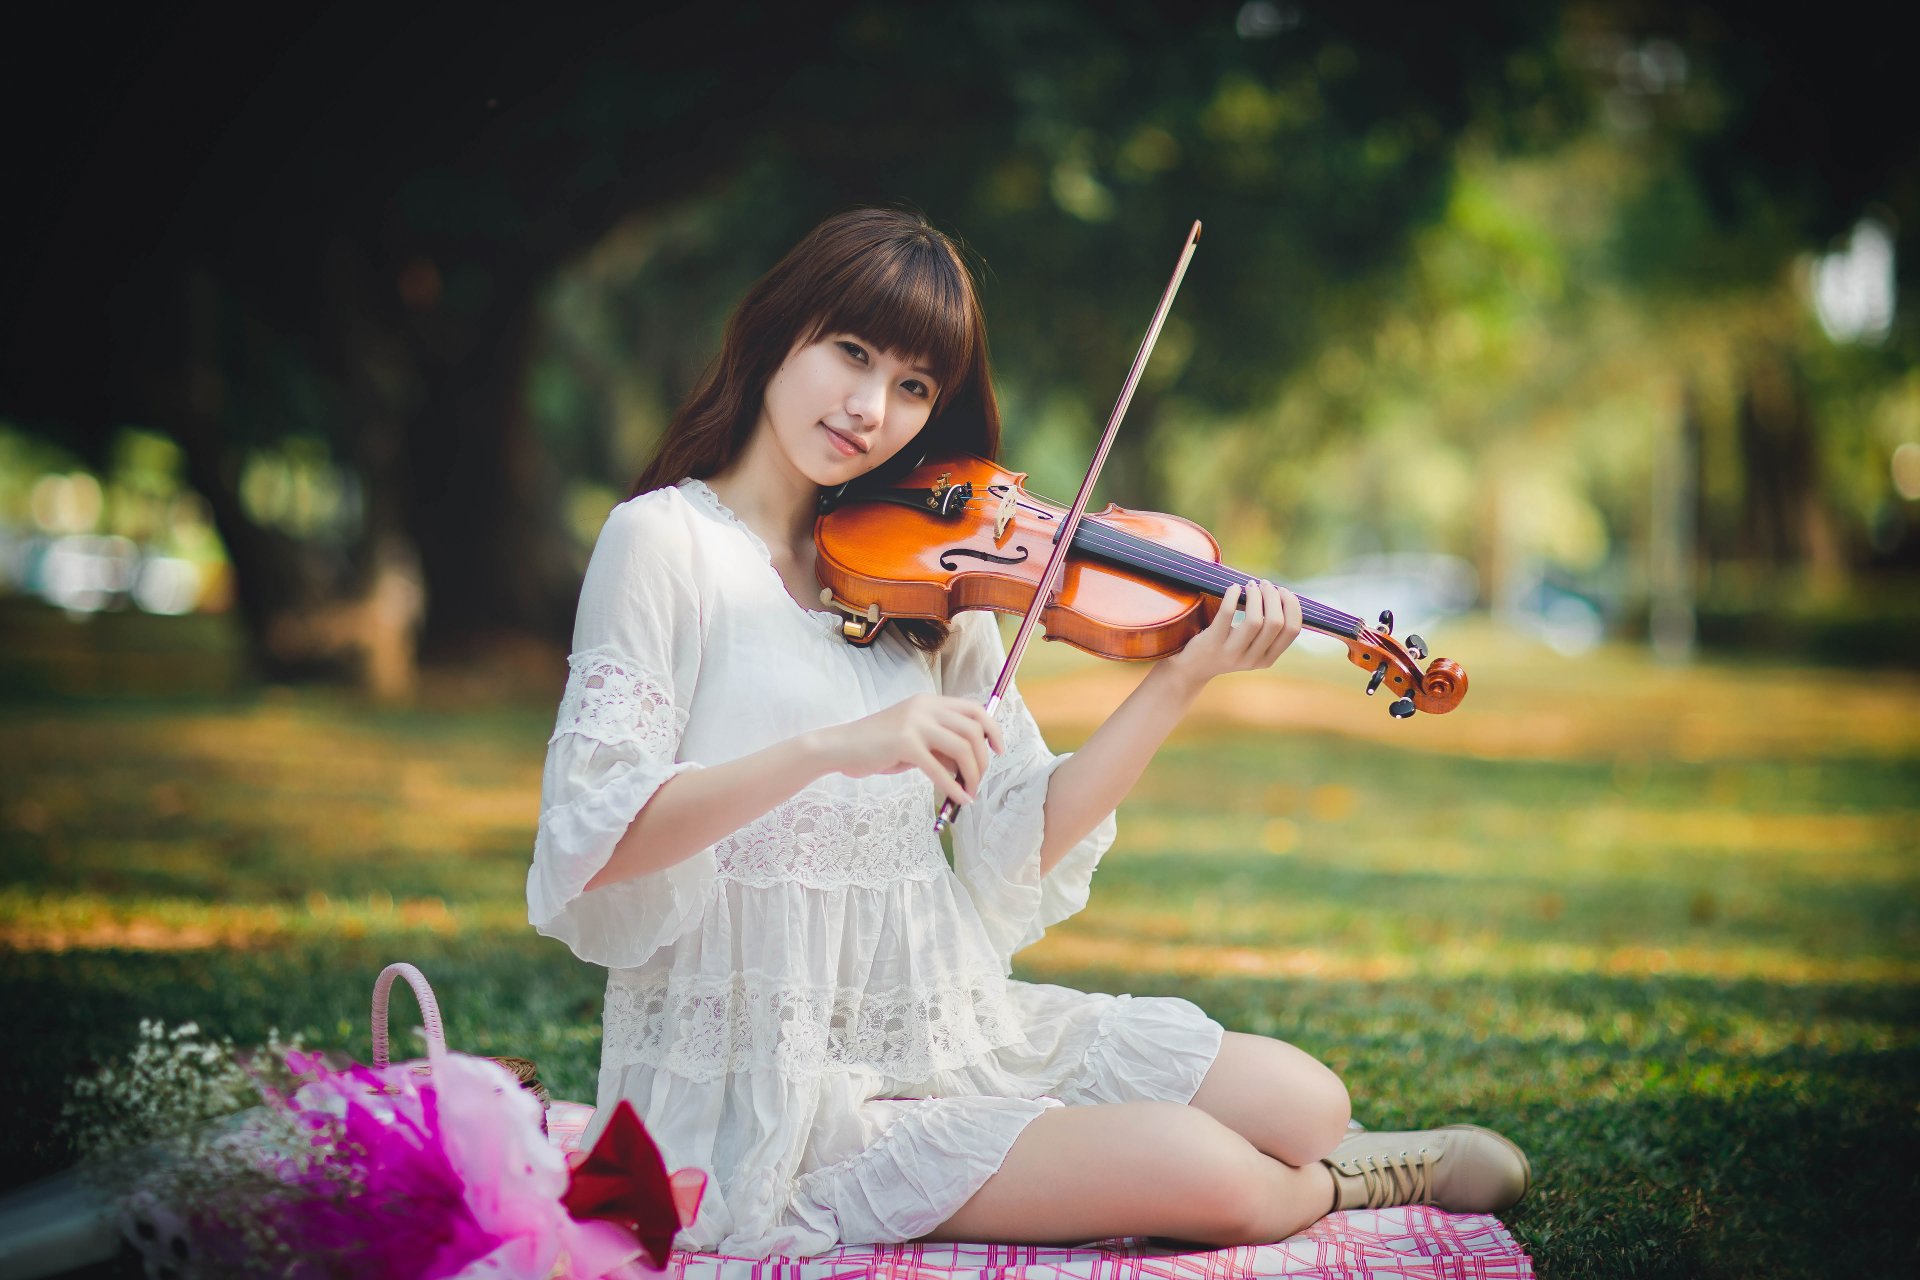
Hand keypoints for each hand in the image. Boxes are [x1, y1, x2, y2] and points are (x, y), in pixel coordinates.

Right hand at [818, 693, 1005, 809]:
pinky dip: (953, 786)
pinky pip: (939, 769)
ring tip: (968, 792)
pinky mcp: (904, 744)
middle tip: (977, 781)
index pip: (975, 709)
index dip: (993, 730)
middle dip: (982, 759)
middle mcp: (925, 708)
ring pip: (962, 747)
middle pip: (973, 730)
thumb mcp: (914, 740)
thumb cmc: (878, 747)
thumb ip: (941, 746)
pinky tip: (957, 799)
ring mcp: (915, 724)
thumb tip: (969, 765)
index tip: (998, 751)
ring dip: (972, 774)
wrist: (841, 746)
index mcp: (929, 703)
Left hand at [1163, 579, 1302, 686]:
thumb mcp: (1251, 647)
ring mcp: (1232, 653)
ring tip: (1250, 585)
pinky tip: (1233, 588)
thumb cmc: (1226, 648)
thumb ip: (1268, 630)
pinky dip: (1232, 595)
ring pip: (1255, 621)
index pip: (1292, 630)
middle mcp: (1252, 659)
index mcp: (1267, 659)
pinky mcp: (1212, 643)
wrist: (1193, 668)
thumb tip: (1282, 596)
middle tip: (1265, 585)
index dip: (1292, 606)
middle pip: (1276, 623)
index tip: (1283, 592)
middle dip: (1274, 597)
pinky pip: (1227, 614)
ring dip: (1256, 596)